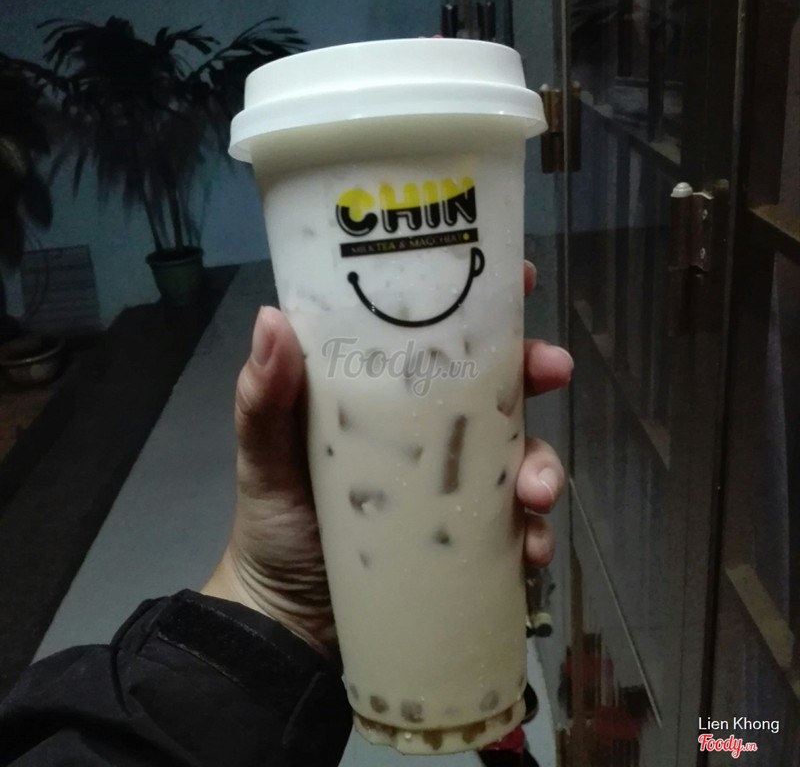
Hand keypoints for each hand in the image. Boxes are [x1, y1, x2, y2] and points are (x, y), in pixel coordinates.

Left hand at [202, 260, 572, 661]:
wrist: (289, 620)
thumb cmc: (276, 523)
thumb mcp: (263, 456)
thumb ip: (263, 399)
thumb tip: (272, 318)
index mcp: (384, 398)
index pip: (435, 337)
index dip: (481, 305)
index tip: (518, 279)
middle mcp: (427, 432)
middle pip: (497, 387)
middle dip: (536, 371)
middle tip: (554, 370)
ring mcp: (454, 486)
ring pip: (520, 456)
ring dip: (544, 465)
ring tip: (535, 492)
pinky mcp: (469, 537)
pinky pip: (517, 527)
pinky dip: (535, 534)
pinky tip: (531, 550)